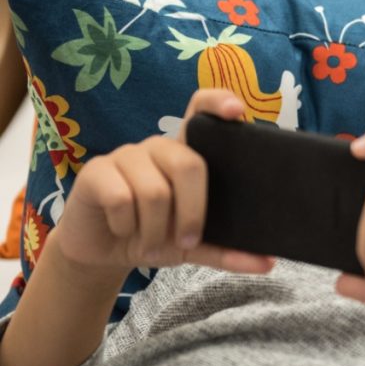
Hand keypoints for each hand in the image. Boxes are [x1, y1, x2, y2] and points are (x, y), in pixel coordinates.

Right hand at [54, 89, 275, 276]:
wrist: (103, 254)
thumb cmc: (155, 237)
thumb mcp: (193, 247)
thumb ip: (227, 252)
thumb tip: (268, 262)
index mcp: (186, 155)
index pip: (200, 111)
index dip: (218, 103)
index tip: (237, 111)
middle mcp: (158, 147)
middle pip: (189, 164)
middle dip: (192, 212)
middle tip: (186, 242)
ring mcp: (125, 155)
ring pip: (155, 191)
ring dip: (155, 230)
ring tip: (150, 243)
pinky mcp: (96, 170)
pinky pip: (121, 198)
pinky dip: (127, 226)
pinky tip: (123, 230)